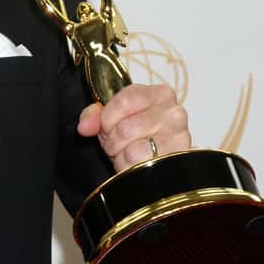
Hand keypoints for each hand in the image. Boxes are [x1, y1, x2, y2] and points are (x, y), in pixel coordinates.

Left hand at [76, 83, 190, 172]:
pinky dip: (129, 169)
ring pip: (133, 150)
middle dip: (112, 140)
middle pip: (126, 128)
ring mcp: (178, 137)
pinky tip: (134, 166)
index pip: (126, 100)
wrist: (157, 161)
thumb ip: (95, 116)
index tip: (104, 125)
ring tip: (126, 153)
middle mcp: (174, 113)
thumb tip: (85, 126)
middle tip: (115, 143)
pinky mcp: (176, 160)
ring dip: (121, 156)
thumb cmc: (136, 133)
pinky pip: (141, 167)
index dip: (107, 117)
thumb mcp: (114, 118)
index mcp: (159, 94)